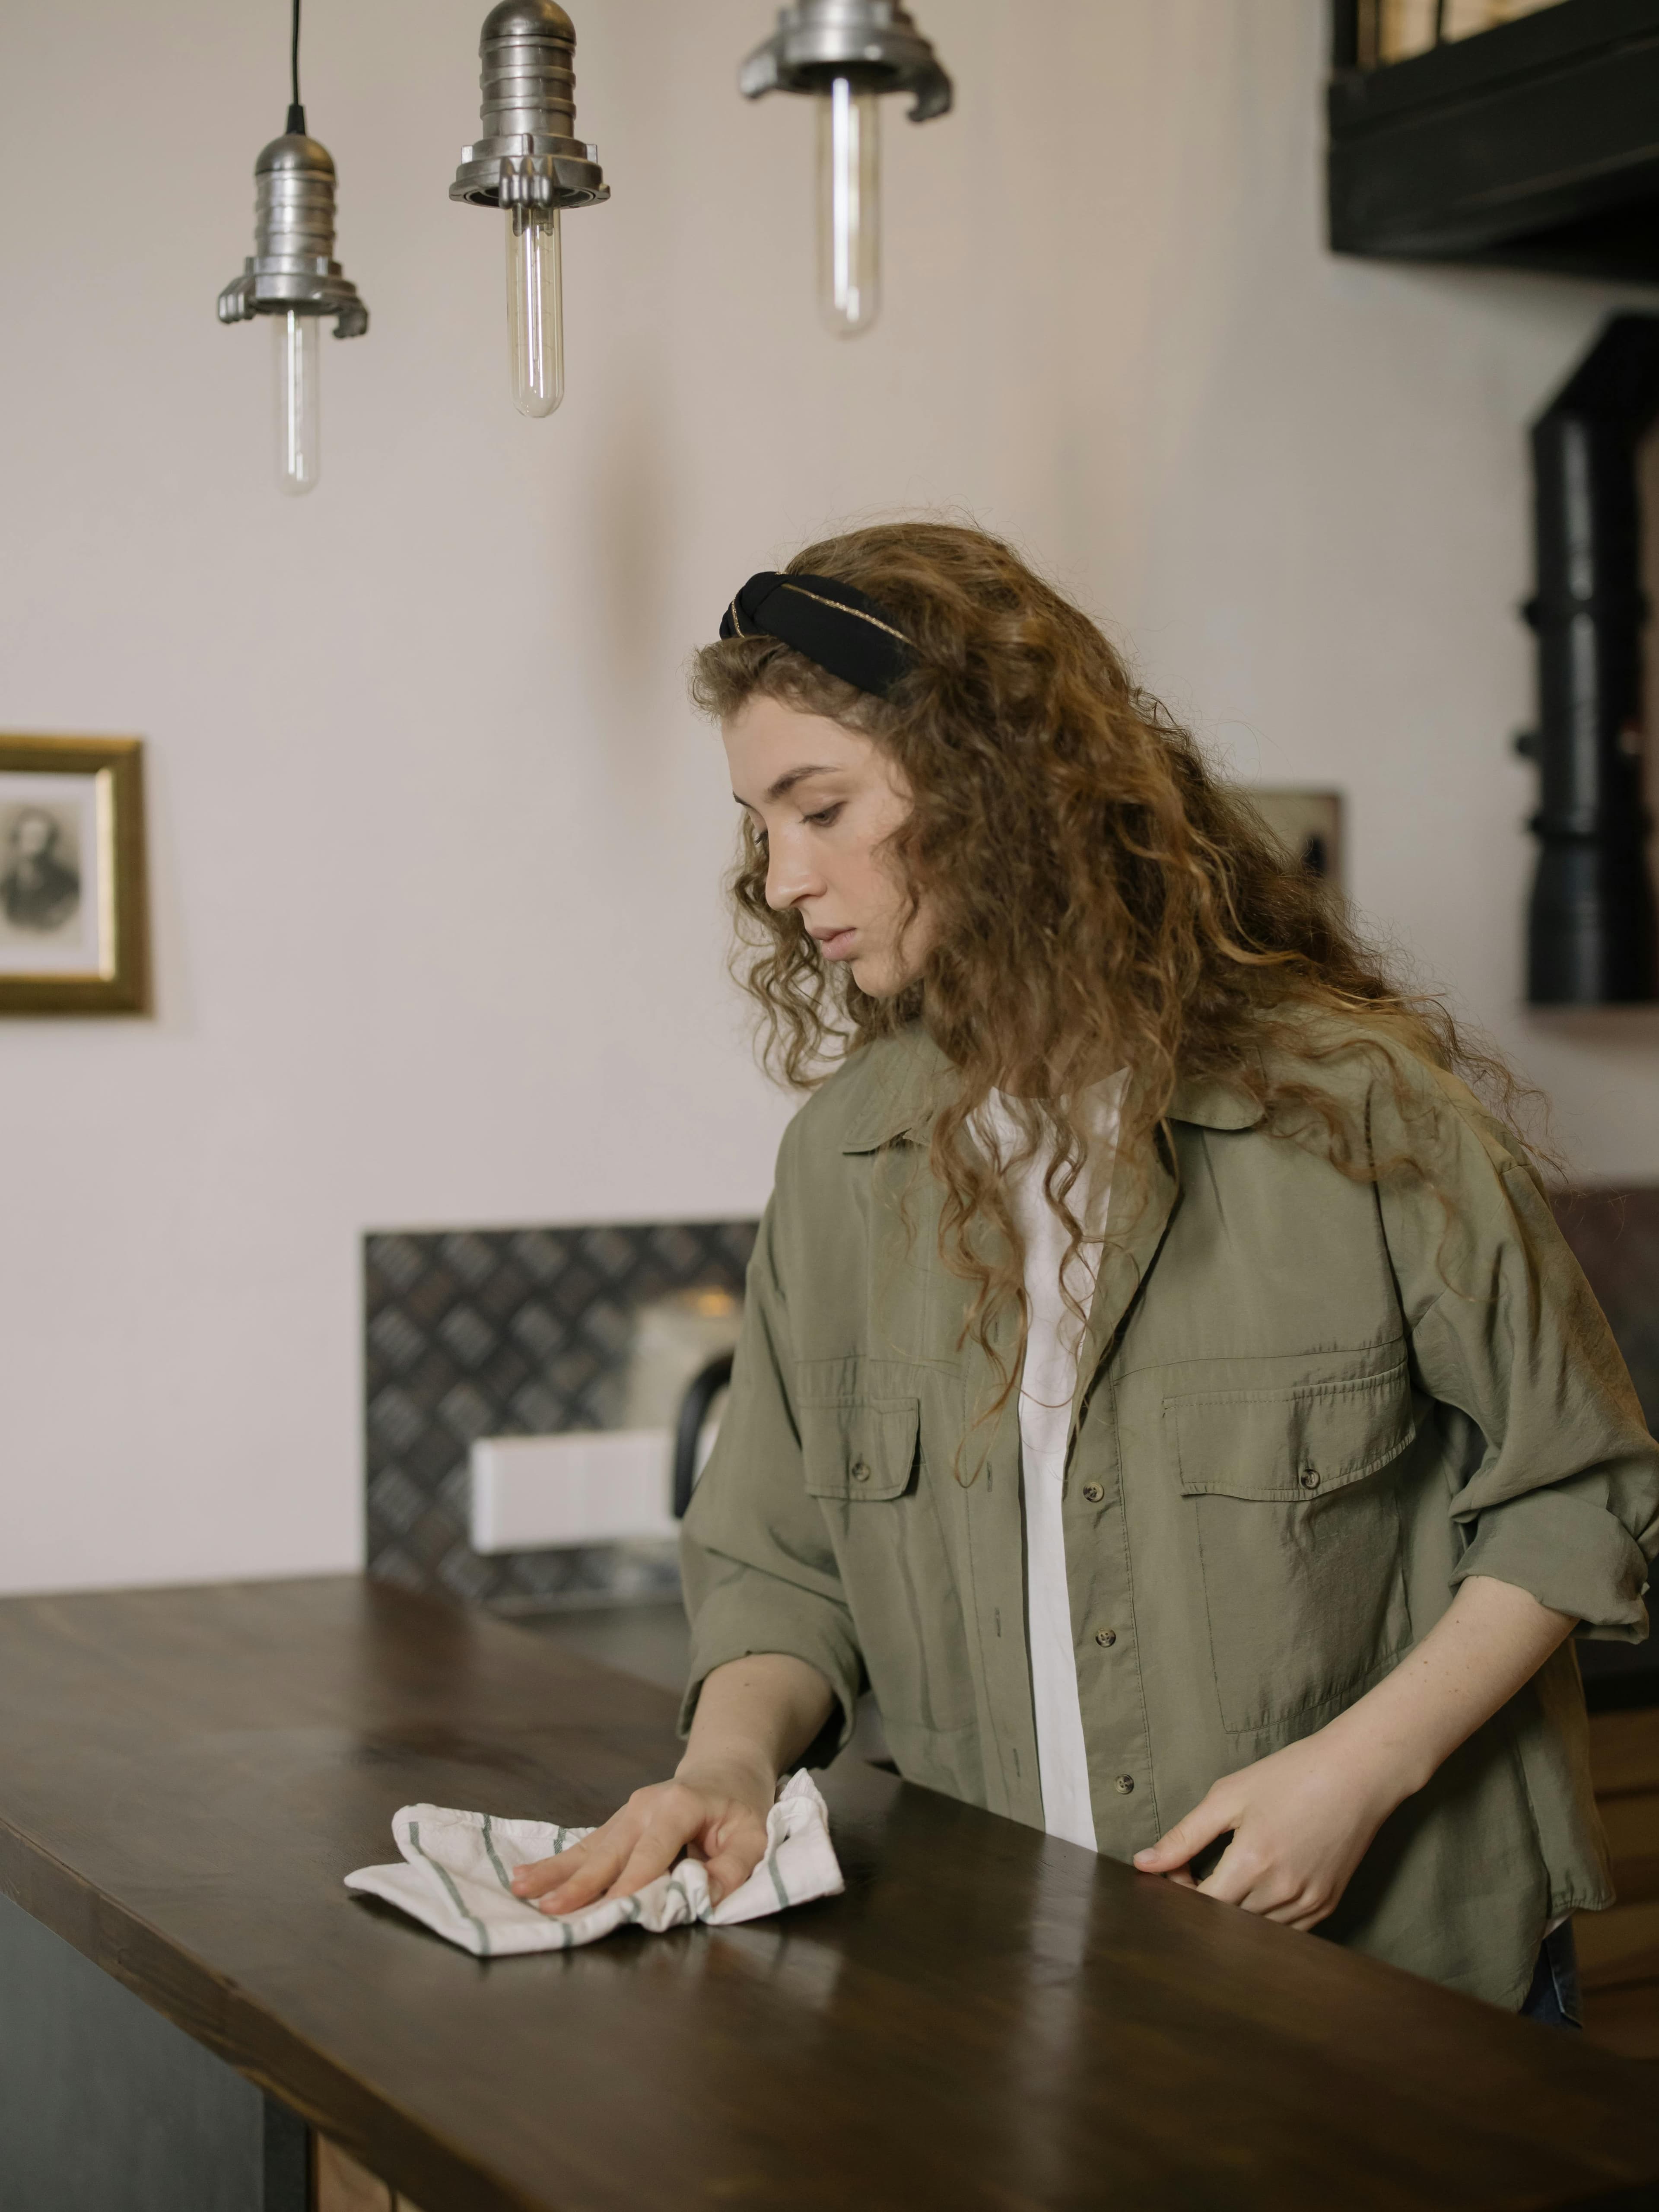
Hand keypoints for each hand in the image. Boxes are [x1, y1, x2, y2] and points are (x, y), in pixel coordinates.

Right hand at [508, 1758, 774, 1916]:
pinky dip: (559, 1863)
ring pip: (589, 1847)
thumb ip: (732, 1868)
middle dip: (580, 1883)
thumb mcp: (755, 1836)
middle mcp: (645, 1806)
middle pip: (610, 1852)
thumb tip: (704, 1899)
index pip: (651, 1852)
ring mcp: (628, 1812)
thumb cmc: (742, 1805)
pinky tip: (527, 1874)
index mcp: (678, 1806)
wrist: (726, 1768)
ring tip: (520, 1887)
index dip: (631, 1883)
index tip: (608, 1910)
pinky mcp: (619, 1823)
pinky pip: (588, 1845)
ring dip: (555, 1870)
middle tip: (550, 1909)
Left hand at [1131, 1727, 1406, 1930]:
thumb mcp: (1229, 1796)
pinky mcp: (1327, 1905)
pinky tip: (1259, 1888)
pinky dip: (1265, 1919)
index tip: (1178, 1868)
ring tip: (1229, 1876)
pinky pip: (1287, 1932)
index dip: (1180, 1892)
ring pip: (1256, 1932)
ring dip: (1234, 1913)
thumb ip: (1184, 1835)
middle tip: (1196, 1871)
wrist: (1356, 1774)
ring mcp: (1309, 1903)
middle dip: (1204, 1902)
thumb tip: (1144, 1863)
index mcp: (1253, 1862)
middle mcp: (1282, 1891)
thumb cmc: (1291, 1776)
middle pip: (1226, 1923)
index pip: (1201, 1906)